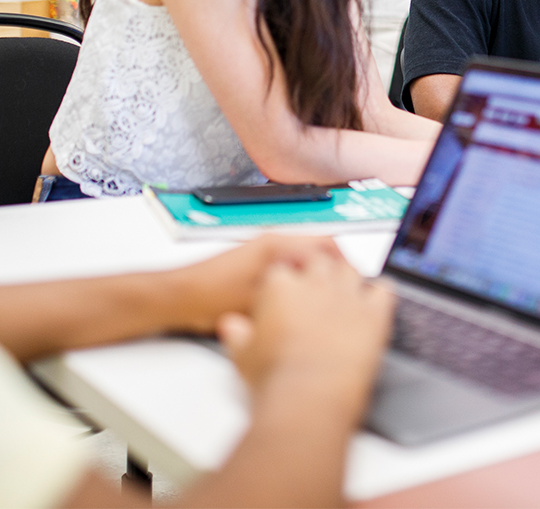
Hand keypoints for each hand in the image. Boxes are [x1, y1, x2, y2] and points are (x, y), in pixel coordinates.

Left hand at [166, 234, 345, 334]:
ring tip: (328, 297)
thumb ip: (297, 293)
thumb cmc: (213, 297)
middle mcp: (274, 240)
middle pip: (321, 246)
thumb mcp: (262, 300)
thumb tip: (325, 299)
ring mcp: (266, 248)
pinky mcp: (258, 259)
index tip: (357, 283)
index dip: (347, 264)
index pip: (328, 244)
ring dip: (320, 272)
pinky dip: (304, 275)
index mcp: (278, 244)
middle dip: (338, 268)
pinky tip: (303, 298)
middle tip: (349, 292)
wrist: (181, 297)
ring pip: (307, 254)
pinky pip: (292, 262)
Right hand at [217, 251, 393, 414]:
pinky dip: (380, 291)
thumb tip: (232, 327)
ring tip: (343, 290)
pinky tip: (375, 299)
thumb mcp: (242, 355)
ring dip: (347, 277)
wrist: (308, 397)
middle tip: (316, 288)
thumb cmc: (276, 378)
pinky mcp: (374, 314)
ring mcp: (347, 296)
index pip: (282, 268)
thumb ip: (237, 334)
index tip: (284, 291)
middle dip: (317, 270)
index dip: (284, 279)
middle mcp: (316, 283)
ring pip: (351, 270)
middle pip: (319, 261)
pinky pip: (383, 289)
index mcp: (281, 286)